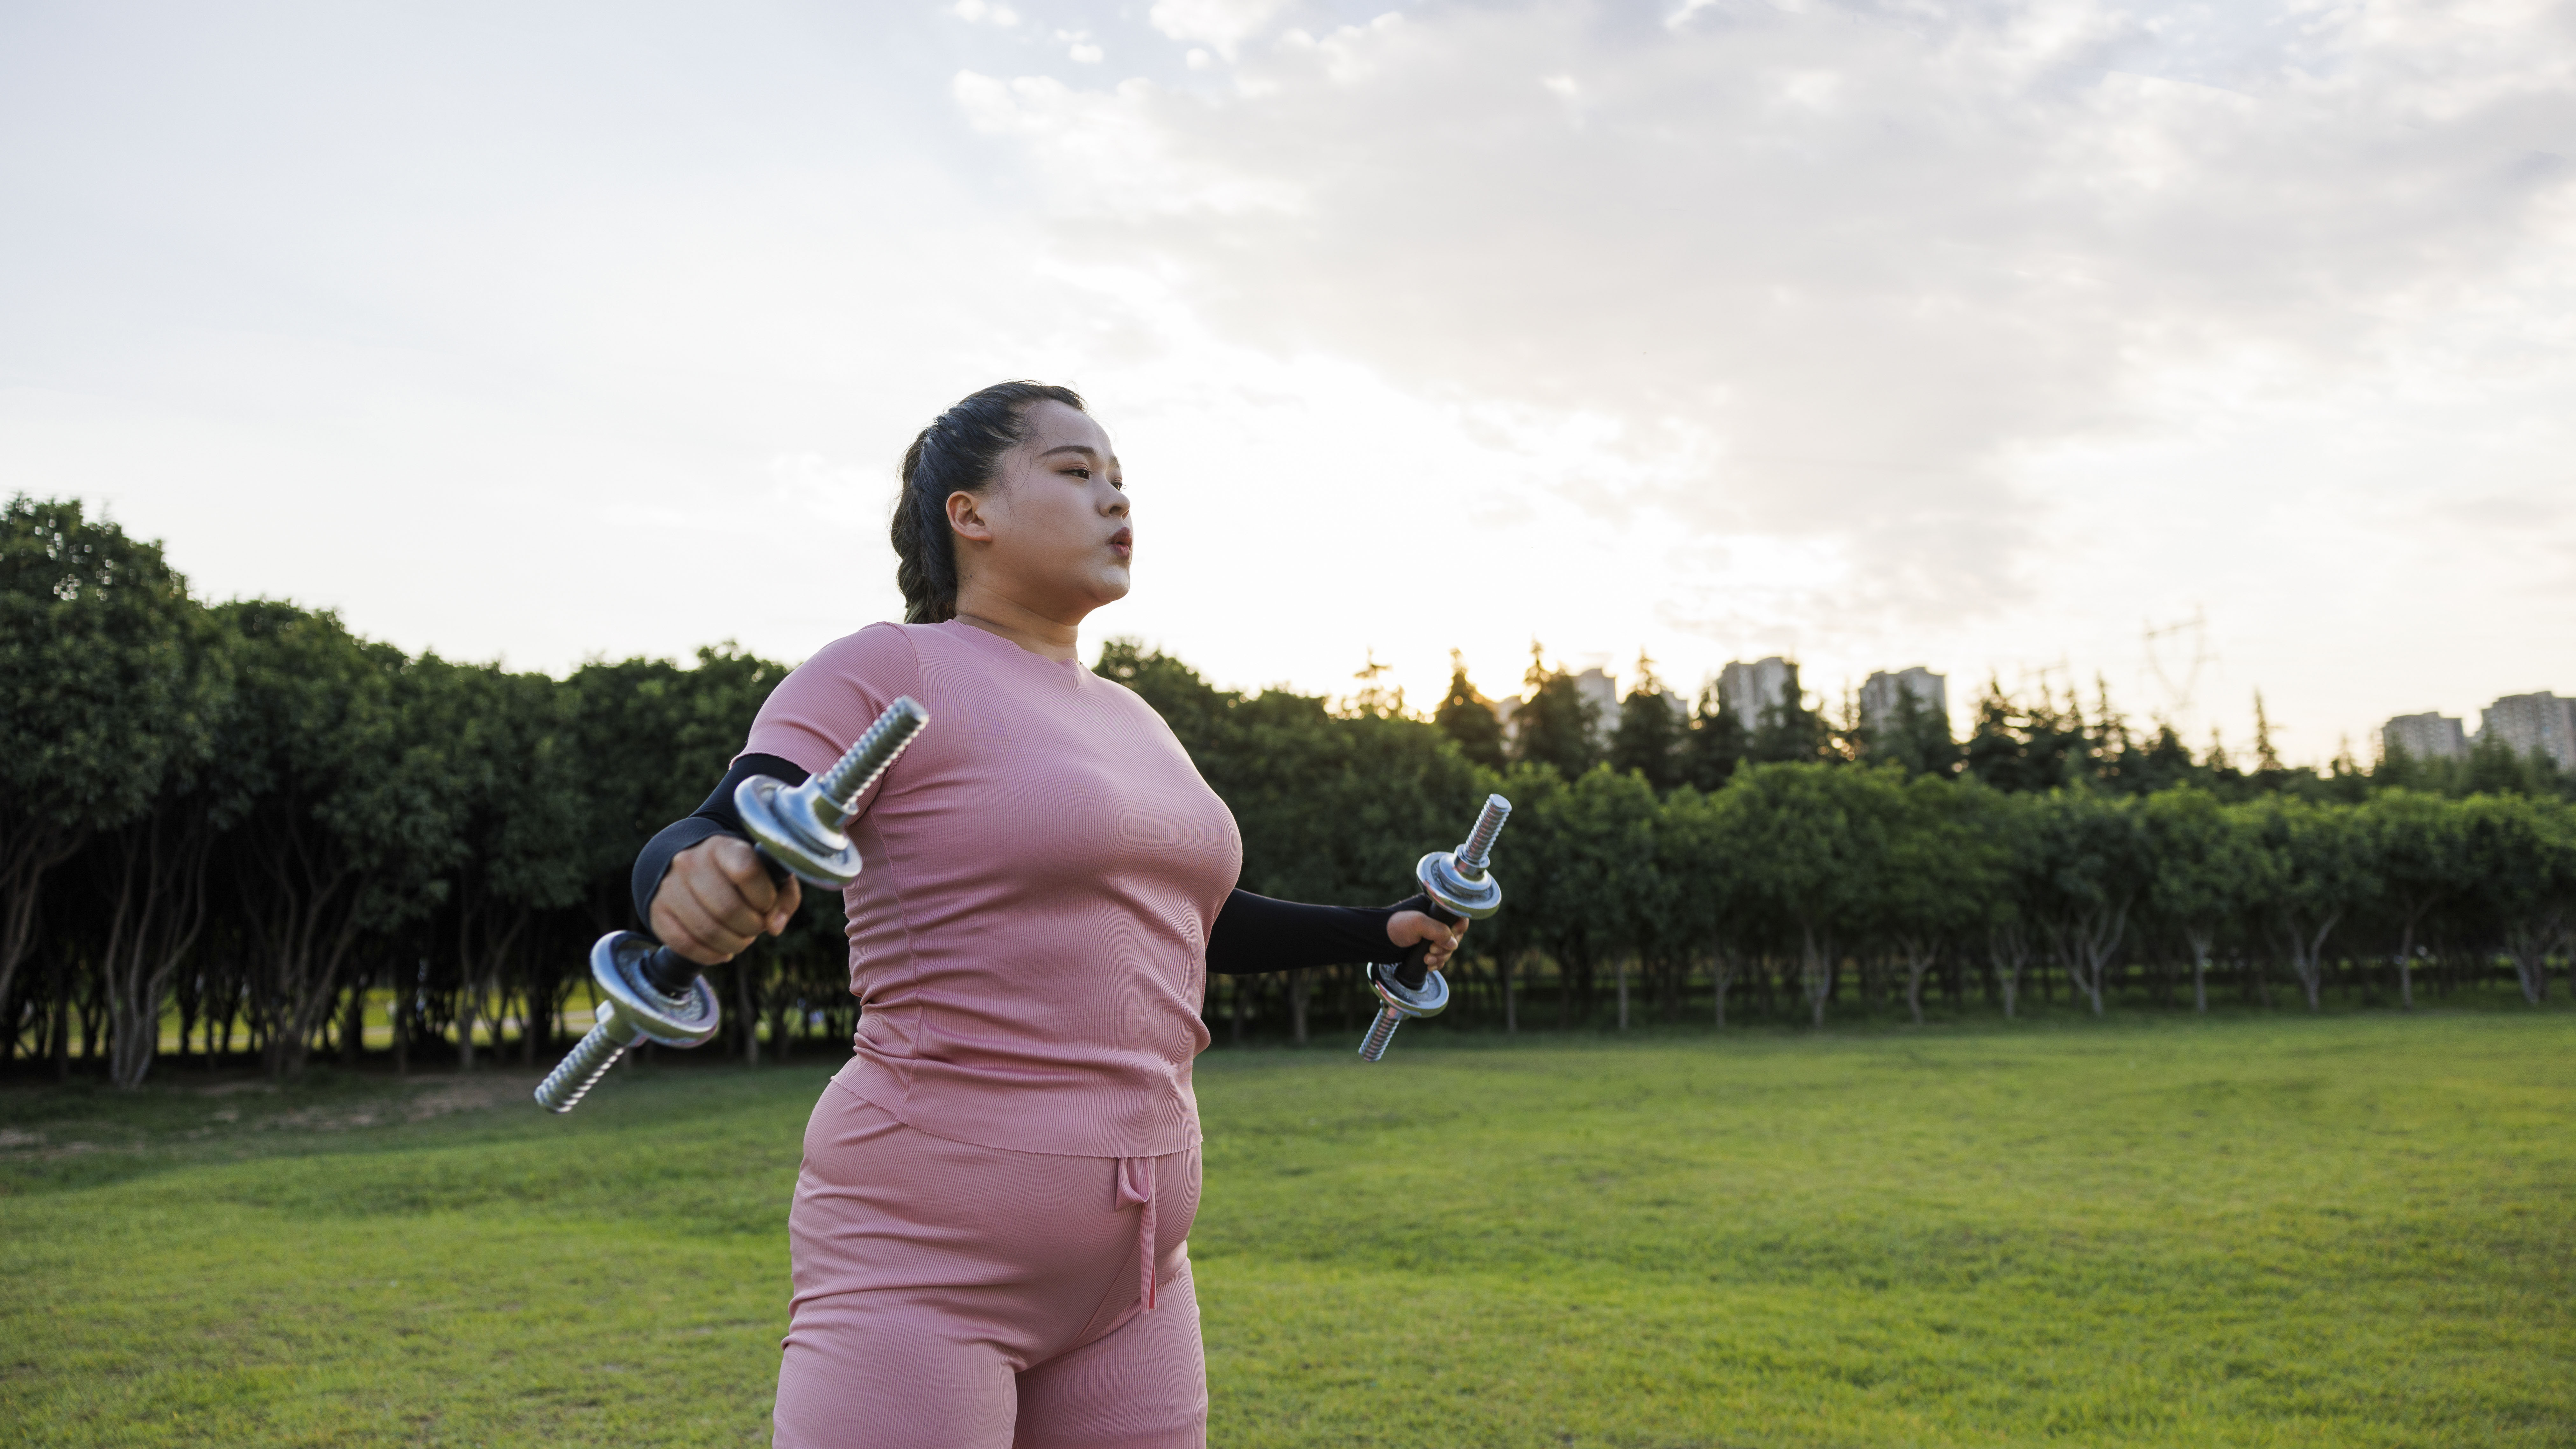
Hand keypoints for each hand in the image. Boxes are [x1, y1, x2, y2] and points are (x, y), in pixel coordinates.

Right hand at [650, 836, 801, 965]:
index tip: (766, 905)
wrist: (686, 865)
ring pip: (707, 930)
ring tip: (740, 939)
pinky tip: (721, 950)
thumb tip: (774, 926)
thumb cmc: (736, 873)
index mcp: (722, 847)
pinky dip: (709, 955)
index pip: (746, 872)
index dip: (764, 898)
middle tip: (755, 928)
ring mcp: (669, 887)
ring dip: (733, 944)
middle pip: (728, 908)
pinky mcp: (657, 911)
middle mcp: (690, 862)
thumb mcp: (767, 874)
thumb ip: (783, 897)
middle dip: (751, 927)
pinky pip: (685, 944)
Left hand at [1386, 911, 1468, 972]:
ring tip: (1427, 959)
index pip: (1457, 916)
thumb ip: (1438, 930)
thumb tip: (1453, 944)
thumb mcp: (1417, 923)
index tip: (1452, 935)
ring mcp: (1431, 936)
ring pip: (1448, 949)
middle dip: (1446, 946)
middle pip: (1455, 936)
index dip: (1459, 928)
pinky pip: (1439, 957)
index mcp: (1435, 908)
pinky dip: (1436, 963)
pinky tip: (1428, 965)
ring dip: (1440, 957)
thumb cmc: (1394, 925)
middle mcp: (1435, 921)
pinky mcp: (1425, 948)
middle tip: (1432, 949)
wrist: (1376, 939)